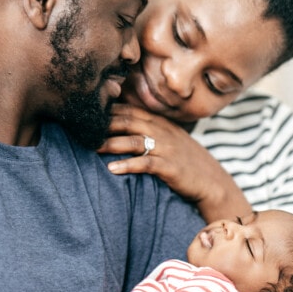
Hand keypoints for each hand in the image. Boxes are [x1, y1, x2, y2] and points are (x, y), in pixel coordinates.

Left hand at [98, 104, 251, 220]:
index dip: (107, 111)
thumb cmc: (185, 161)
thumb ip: (148, 129)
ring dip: (112, 143)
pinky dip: (128, 165)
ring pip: (134, 140)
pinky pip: (146, 163)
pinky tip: (112, 169)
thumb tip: (119, 126)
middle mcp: (162, 131)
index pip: (128, 111)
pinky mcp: (170, 166)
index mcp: (159, 122)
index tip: (86, 115)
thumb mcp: (168, 139)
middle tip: (82, 128)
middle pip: (128, 121)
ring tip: (93, 147)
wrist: (210, 181)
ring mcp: (166, 148)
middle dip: (104, 124)